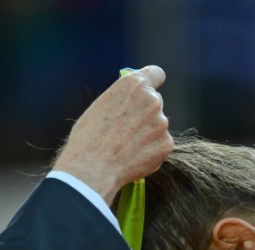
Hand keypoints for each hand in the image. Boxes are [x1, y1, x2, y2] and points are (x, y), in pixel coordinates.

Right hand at [52, 65, 171, 202]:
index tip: (149, 89)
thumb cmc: (88, 138)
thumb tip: (130, 103)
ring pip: (157, 126)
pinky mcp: (166, 144)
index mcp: (133, 85)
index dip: (152, 82)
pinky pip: (160, 145)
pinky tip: (133, 158)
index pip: (156, 74)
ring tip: (125, 148)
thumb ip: (121, 100)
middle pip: (155, 102)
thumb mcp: (100, 106)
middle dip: (144, 114)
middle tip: (126, 130)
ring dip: (146, 134)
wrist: (91, 169)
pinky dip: (150, 151)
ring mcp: (161, 122)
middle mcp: (152, 100)